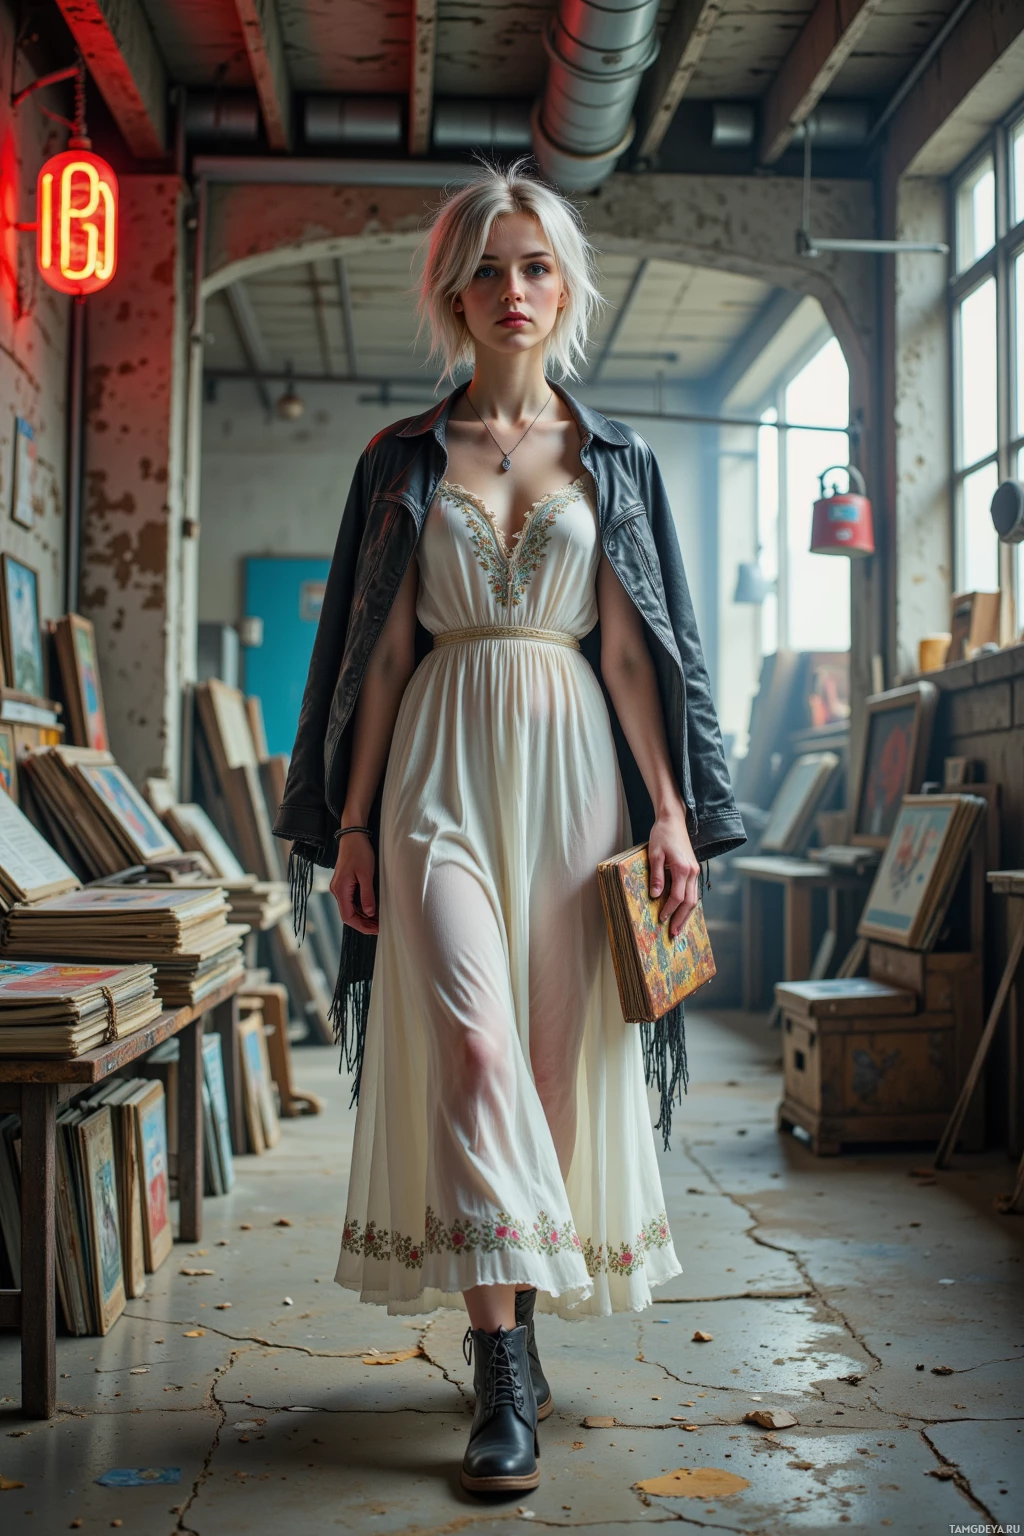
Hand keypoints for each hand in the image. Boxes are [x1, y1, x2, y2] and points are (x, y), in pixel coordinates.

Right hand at [330, 830, 378, 935]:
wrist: (353, 836)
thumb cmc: (359, 852)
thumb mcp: (366, 874)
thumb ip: (367, 895)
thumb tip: (369, 913)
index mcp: (341, 890)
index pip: (348, 917)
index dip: (362, 926)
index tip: (376, 929)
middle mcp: (337, 891)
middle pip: (348, 915)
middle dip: (364, 923)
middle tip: (380, 926)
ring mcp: (340, 887)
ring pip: (350, 908)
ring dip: (363, 916)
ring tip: (379, 919)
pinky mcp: (344, 883)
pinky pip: (351, 901)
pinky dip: (361, 907)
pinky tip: (372, 908)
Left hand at [648, 806, 699, 939]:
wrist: (673, 821)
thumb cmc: (662, 835)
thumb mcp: (654, 854)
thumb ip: (656, 876)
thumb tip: (656, 896)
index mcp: (682, 868)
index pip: (678, 896)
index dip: (669, 909)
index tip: (661, 919)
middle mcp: (692, 872)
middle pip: (690, 902)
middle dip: (681, 919)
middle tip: (673, 933)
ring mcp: (695, 871)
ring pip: (694, 898)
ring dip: (687, 915)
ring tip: (679, 928)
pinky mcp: (693, 870)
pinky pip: (694, 891)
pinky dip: (689, 904)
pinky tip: (683, 912)